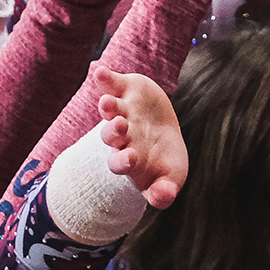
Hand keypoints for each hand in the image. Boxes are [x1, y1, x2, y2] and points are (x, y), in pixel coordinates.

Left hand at [95, 66, 187, 207]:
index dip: (122, 161)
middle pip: (111, 135)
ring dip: (108, 106)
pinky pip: (111, 83)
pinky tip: (97, 70)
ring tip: (107, 102)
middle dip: (114, 131)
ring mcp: (122, 111)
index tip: (130, 158)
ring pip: (111, 110)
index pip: (119, 163)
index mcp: (129, 158)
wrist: (163, 133)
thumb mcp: (172, 178)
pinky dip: (104, 77)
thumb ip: (164, 192)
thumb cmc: (165, 160)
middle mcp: (122, 135)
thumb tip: (161, 200)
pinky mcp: (126, 90)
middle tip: (120, 127)